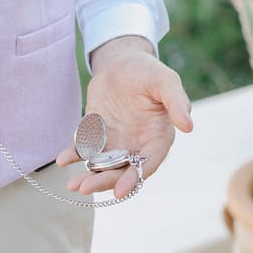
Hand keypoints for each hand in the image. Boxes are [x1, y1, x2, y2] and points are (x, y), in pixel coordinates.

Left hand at [56, 35, 192, 198]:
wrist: (121, 61)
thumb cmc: (147, 70)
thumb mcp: (165, 80)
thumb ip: (177, 101)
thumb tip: (188, 126)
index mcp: (158, 137)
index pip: (148, 164)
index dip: (135, 178)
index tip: (120, 191)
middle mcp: (137, 145)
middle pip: (122, 170)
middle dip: (105, 181)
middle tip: (85, 188)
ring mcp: (116, 141)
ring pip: (104, 165)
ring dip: (89, 176)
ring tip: (73, 185)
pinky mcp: (97, 133)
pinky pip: (85, 148)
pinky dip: (75, 155)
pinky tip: (63, 159)